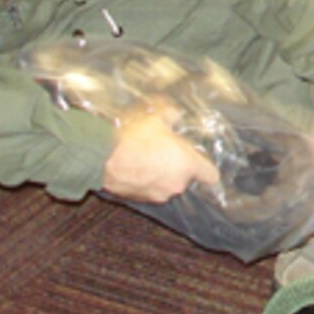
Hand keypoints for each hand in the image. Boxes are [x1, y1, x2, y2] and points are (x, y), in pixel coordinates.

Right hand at [101, 108, 219, 203]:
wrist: (103, 158)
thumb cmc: (134, 137)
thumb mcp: (156, 116)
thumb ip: (172, 114)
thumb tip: (176, 113)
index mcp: (187, 165)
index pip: (210, 175)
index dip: (206, 167)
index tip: (201, 160)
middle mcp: (176, 184)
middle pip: (186, 177)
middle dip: (178, 166)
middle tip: (166, 150)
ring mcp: (157, 195)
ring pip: (167, 184)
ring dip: (161, 174)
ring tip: (147, 157)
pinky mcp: (140, 200)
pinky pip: (149, 189)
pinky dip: (146, 181)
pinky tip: (135, 166)